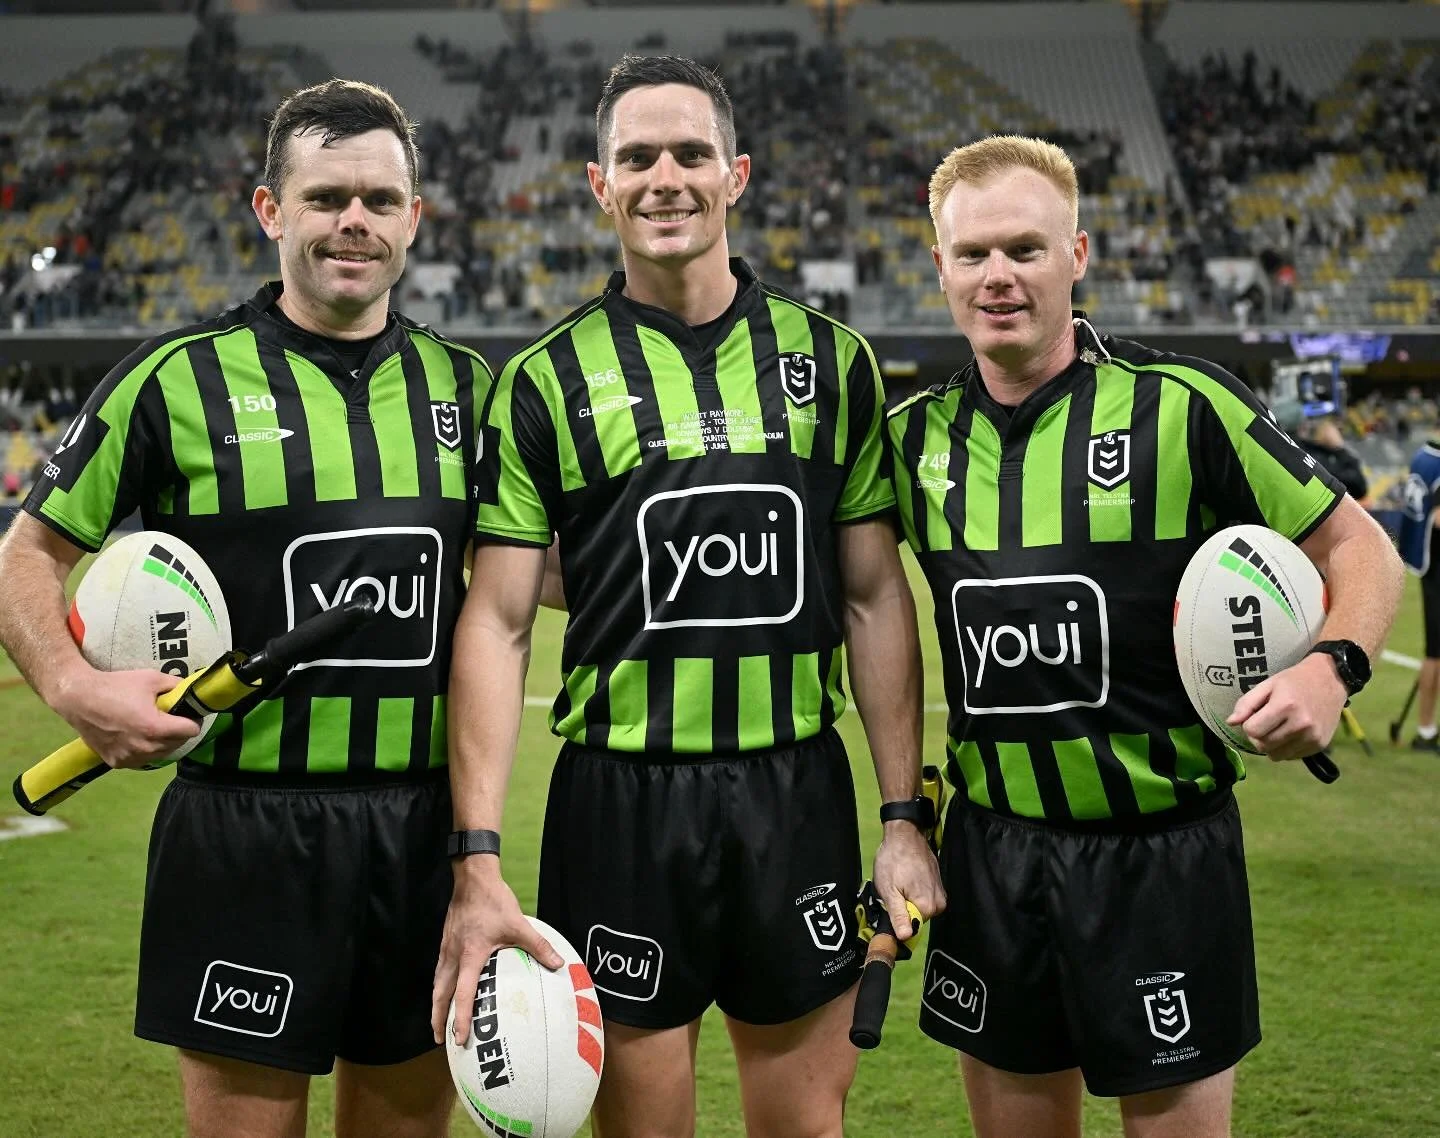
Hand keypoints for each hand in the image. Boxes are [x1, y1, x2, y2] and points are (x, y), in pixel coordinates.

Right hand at [52, 663, 200, 768]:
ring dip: (163, 742)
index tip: (186, 713)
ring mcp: (130, 758)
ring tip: (153, 726)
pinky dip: (145, 750)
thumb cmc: (115, 686)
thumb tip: (191, 691)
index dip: (193, 719)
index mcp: (155, 728)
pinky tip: (137, 736)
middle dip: (178, 730)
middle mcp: (144, 748)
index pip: (191, 731)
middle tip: (169, 717)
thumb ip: (176, 686)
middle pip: (178, 743)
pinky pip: (142, 759)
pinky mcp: (117, 763)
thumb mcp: (151, 679)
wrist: (78, 698)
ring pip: (161, 754)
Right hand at [430, 858, 564, 1045]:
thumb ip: (538, 946)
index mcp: (470, 956)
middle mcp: (453, 956)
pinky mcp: (446, 941)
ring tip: (438, 1021)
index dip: (461, 1019)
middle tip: (439, 1039)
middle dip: (438, 1018)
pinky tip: (446, 988)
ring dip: (437, 1003)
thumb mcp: (519, 924)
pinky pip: (439, 970)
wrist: (473, 878)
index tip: (460, 1038)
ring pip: (437, 983)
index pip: (463, 994)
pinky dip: (440, 986)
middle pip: (440, 994)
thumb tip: (558, 964)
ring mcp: (447, 948)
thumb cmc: (494, 901)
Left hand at [872, 821, 945, 940]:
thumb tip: (905, 937)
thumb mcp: (889, 890)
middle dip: (902, 909)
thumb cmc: (893, 860)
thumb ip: (898, 915)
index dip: (896, 920)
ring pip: (919, 908)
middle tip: (892, 893)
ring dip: (906, 901)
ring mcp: (940, 893)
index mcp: (928, 907)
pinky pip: (923, 898)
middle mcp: (940, 903)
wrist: (905, 835)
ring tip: (898, 884)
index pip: (911, 928)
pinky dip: (912, 893)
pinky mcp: (938, 885)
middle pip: (916, 918)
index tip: (888, 906)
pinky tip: (905, 880)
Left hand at [1226, 652, 1347, 760]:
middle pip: (1263, 745)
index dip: (1249, 725)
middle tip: (1265, 723)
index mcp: (1285, 706)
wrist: (1330, 680)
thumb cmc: (1294, 681)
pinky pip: (1291, 757)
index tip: (1256, 716)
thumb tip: (1230, 723)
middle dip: (1258, 737)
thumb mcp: (1267, 685)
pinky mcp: (1320, 745)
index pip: (1252, 731)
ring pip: (1276, 755)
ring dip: (1271, 745)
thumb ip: (1246, 704)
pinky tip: (1291, 733)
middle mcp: (1300, 725)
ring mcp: (1312, 737)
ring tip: (1278, 728)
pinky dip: (1286, 748)